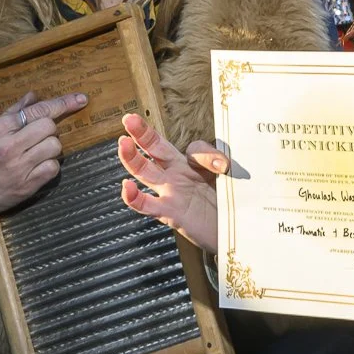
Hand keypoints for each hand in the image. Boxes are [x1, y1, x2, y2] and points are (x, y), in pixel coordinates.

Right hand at [0, 90, 87, 237]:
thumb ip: (11, 113)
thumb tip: (33, 96)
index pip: (37, 111)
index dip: (63, 104)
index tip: (81, 99)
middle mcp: (10, 146)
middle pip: (50, 127)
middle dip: (48, 129)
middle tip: (37, 136)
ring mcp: (20, 167)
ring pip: (54, 146)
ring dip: (50, 147)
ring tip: (35, 151)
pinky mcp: (27, 185)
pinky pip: (53, 168)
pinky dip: (49, 165)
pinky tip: (37, 166)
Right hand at [119, 113, 226, 253]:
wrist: (230, 234)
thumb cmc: (227, 205)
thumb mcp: (228, 179)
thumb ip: (222, 166)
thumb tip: (222, 164)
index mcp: (192, 165)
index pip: (194, 148)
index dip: (207, 154)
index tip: (225, 166)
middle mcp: (177, 175)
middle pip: (156, 150)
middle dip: (142, 134)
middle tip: (129, 119)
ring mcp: (171, 193)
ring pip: (145, 172)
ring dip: (132, 159)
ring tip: (122, 143)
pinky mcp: (170, 213)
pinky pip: (146, 204)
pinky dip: (134, 197)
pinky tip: (126, 187)